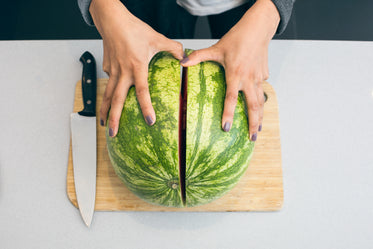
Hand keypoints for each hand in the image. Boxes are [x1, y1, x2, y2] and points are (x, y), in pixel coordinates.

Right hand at [89, 0, 183, 136]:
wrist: (112, 20)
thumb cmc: (134, 29)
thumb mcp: (157, 38)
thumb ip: (173, 48)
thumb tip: (186, 57)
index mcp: (137, 67)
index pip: (142, 91)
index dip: (146, 107)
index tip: (150, 121)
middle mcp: (123, 72)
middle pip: (117, 99)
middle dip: (114, 118)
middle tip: (113, 133)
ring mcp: (112, 70)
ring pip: (107, 94)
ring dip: (105, 110)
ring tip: (103, 124)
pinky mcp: (107, 67)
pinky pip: (109, 82)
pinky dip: (108, 92)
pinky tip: (110, 98)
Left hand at [181, 0, 279, 140]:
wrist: (258, 28)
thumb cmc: (237, 38)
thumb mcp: (216, 48)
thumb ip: (198, 57)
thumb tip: (181, 62)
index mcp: (235, 74)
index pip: (231, 98)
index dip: (228, 114)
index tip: (226, 129)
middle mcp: (249, 79)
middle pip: (253, 106)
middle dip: (253, 124)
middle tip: (251, 139)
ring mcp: (259, 78)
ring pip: (261, 101)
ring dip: (260, 117)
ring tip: (257, 130)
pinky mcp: (264, 74)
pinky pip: (262, 90)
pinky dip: (261, 102)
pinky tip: (259, 109)